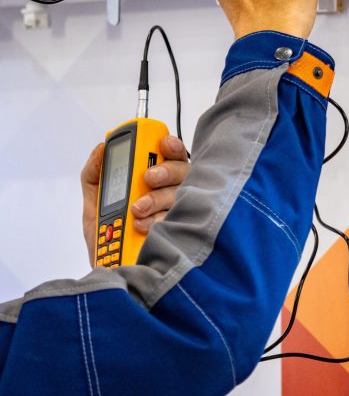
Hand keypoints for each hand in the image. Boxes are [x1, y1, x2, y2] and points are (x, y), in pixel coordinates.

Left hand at [80, 135, 190, 264]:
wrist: (111, 274)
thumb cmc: (108, 240)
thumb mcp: (94, 205)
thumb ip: (95, 175)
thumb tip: (100, 149)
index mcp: (155, 181)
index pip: (171, 154)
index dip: (170, 146)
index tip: (162, 144)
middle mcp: (171, 194)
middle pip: (183, 170)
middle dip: (166, 170)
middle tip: (148, 178)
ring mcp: (178, 214)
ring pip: (182, 194)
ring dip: (158, 199)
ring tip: (136, 210)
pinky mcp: (180, 233)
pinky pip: (179, 220)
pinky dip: (159, 222)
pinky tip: (143, 228)